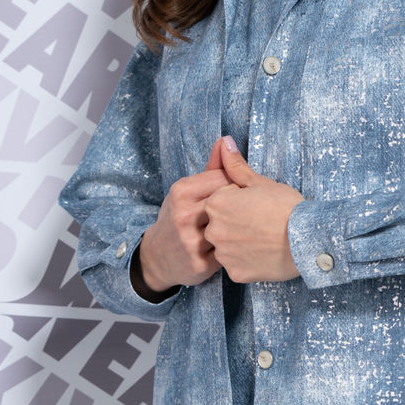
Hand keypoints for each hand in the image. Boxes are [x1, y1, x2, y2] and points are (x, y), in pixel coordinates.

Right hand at [137, 139, 232, 292]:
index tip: (239, 197)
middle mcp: (184, 214)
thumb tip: (226, 141)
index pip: (226, 179)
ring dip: (243, 229)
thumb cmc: (179, 217)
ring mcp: (191, 240)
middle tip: (247, 214)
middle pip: (231, 202)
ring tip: (245, 229)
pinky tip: (239, 247)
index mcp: (182, 191)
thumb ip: (212, 168)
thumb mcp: (187, 190)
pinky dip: (239, 249)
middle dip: (243, 208)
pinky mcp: (200, 263)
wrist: (158, 256)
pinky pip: (231, 252)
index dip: (238, 188)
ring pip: (232, 228)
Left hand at [203, 136, 303, 282]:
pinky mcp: (235, 272)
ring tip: (263, 238)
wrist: (308, 238)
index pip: (220, 200)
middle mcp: (214, 229)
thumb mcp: (262, 182)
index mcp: (217, 203)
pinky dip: (247, 261)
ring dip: (239, 243)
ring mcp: (224, 254)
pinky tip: (263, 254)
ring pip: (226, 246)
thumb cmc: (287, 207)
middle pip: (220, 224)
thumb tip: (223, 143)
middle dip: (235, 223)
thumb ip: (236, 166)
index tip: (258, 205)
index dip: (240, 201)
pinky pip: (236, 265)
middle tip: (262, 222)